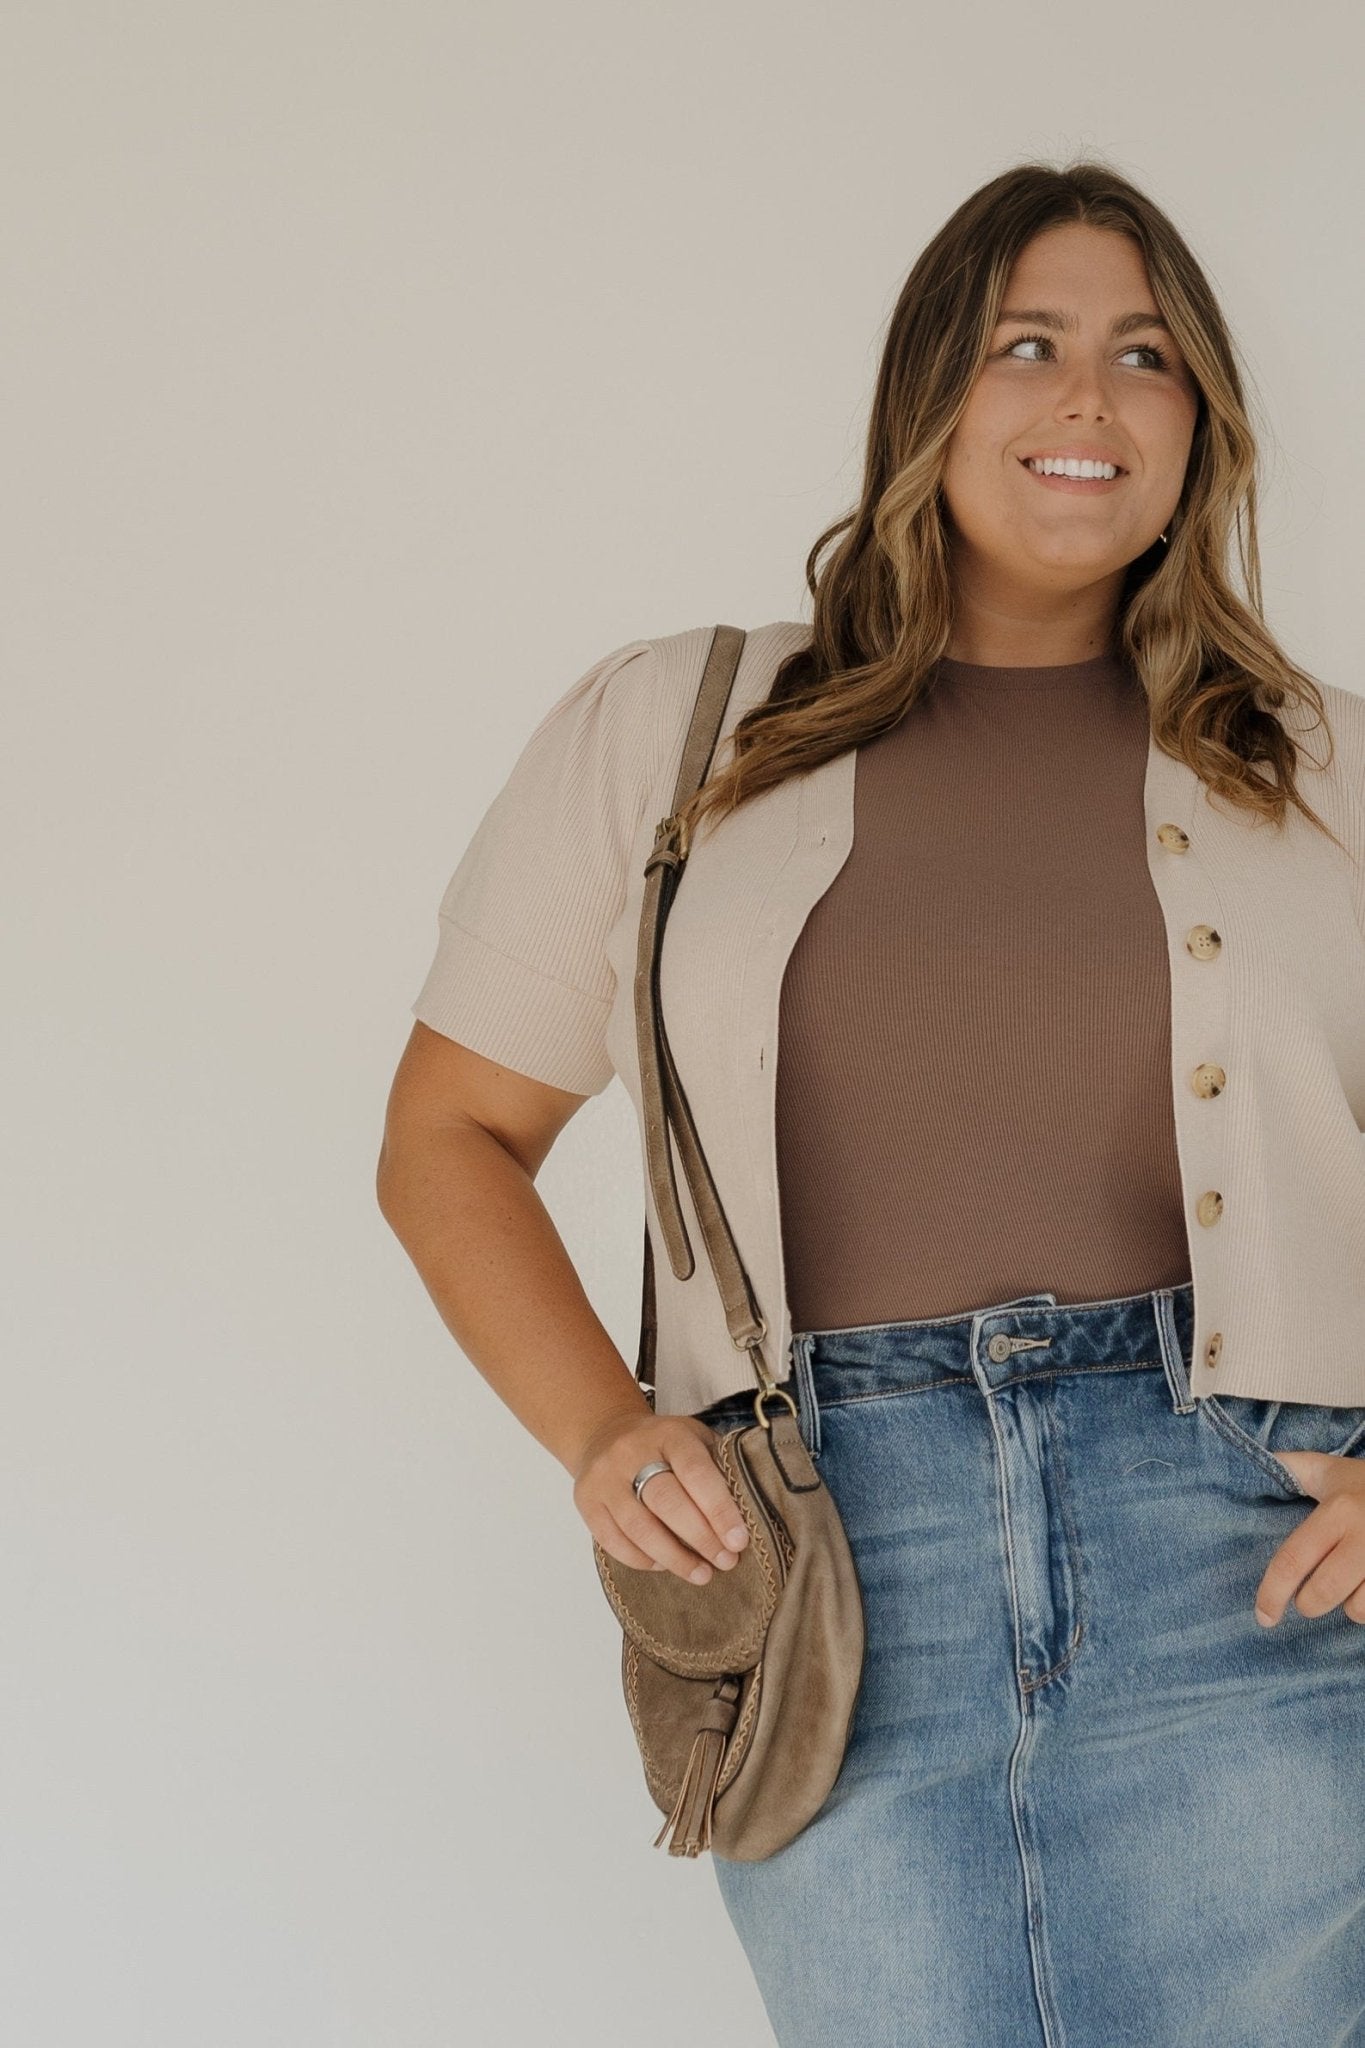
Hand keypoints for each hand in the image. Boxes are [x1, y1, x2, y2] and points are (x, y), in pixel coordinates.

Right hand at [571, 1409, 749, 1585]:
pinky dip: (643, 1560)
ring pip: (640, 1529)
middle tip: (726, 1561)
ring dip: (675, 1559)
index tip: (739, 1541)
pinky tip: (665, 1566)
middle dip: (701, 1538)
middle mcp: (631, 1452)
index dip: (720, 1510)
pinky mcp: (587, 1503)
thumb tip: (751, 1511)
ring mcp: (604, 1478)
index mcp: (668, 1434)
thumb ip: (718, 1465)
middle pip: (668, 1503)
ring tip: (702, 1574)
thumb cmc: (662, 1445)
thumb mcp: (693, 1438)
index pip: (697, 1473)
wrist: (605, 1434)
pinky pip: (615, 1542)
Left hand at [1253, 1452, 1364, 1626]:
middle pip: (1324, 1592)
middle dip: (1308, 1603)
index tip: (1264, 1615)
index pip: (1295, 1559)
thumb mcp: (1331, 1470)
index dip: (1272, 1592)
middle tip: (1307, 1598)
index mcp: (1339, 1511)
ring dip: (1348, 1606)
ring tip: (1347, 1586)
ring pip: (1358, 1609)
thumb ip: (1291, 1467)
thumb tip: (1248, 1465)